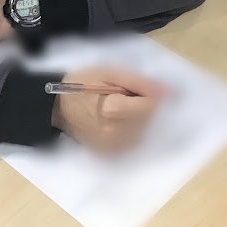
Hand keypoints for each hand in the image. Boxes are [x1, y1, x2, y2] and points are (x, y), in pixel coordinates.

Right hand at [51, 67, 165, 153]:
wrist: (58, 106)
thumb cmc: (82, 84)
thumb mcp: (109, 72)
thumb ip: (140, 82)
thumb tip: (169, 92)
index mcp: (111, 111)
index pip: (151, 107)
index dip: (154, 96)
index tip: (146, 88)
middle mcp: (114, 134)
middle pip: (150, 121)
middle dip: (147, 107)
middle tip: (130, 95)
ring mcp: (112, 148)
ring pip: (145, 133)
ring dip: (142, 119)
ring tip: (125, 107)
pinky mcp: (111, 154)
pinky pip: (135, 142)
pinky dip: (136, 130)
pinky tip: (123, 120)